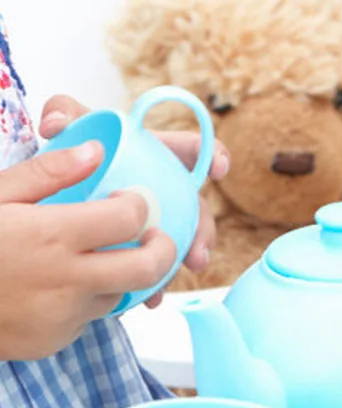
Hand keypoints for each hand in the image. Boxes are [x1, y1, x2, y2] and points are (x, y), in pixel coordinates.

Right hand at [0, 144, 176, 358]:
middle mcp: (64, 280)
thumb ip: (47, 171)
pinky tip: (54, 286)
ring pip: (119, 294)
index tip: (131, 199)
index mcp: (51, 235)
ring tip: (89, 258)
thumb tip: (97, 150)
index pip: (129, 216)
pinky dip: (83, 301)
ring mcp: (61, 317)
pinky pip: (88, 318)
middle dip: (163, 248)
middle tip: (154, 236)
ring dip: (117, 276)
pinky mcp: (53, 342)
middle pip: (148, 266)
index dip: (138, 204)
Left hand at [39, 96, 229, 306]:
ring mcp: (159, 216)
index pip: (193, 149)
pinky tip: (147, 297)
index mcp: (157, 153)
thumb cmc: (73, 147)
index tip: (219, 171)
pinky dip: (154, 281)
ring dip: (183, 260)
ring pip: (182, 239)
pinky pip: (156, 262)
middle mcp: (167, 187)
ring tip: (174, 279)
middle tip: (198, 252)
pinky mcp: (143, 241)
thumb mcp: (70, 124)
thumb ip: (64, 110)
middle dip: (204, 231)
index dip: (213, 155)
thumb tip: (56, 125)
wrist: (57, 186)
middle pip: (197, 206)